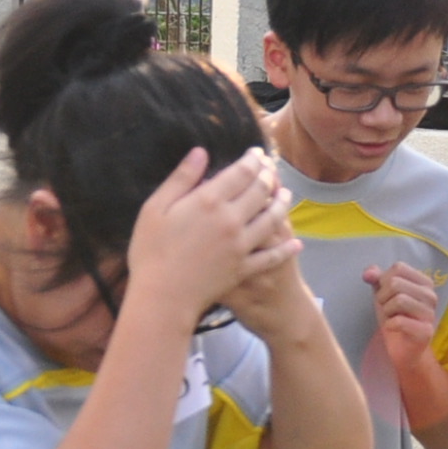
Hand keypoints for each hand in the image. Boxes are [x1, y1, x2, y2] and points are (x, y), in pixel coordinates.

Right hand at [125, 147, 299, 322]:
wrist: (162, 297)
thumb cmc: (151, 251)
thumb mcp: (155, 208)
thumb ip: (181, 178)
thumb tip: (200, 151)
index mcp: (209, 201)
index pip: (241, 172)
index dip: (253, 159)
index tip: (256, 153)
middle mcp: (231, 219)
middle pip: (260, 190)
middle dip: (269, 175)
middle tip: (271, 168)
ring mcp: (241, 245)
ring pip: (272, 218)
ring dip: (282, 203)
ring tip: (286, 194)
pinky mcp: (244, 268)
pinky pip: (272, 256)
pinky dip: (286, 248)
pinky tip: (296, 243)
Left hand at [366, 259, 440, 366]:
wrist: (403, 349)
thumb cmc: (394, 318)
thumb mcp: (382, 294)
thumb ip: (376, 278)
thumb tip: (368, 273)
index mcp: (424, 282)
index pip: (399, 268)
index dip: (384, 280)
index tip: (386, 295)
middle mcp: (431, 295)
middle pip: (396, 283)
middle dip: (383, 297)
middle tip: (388, 310)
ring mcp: (430, 313)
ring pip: (399, 300)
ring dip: (386, 311)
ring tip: (391, 318)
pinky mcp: (426, 331)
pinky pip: (399, 321)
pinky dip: (389, 325)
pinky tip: (393, 329)